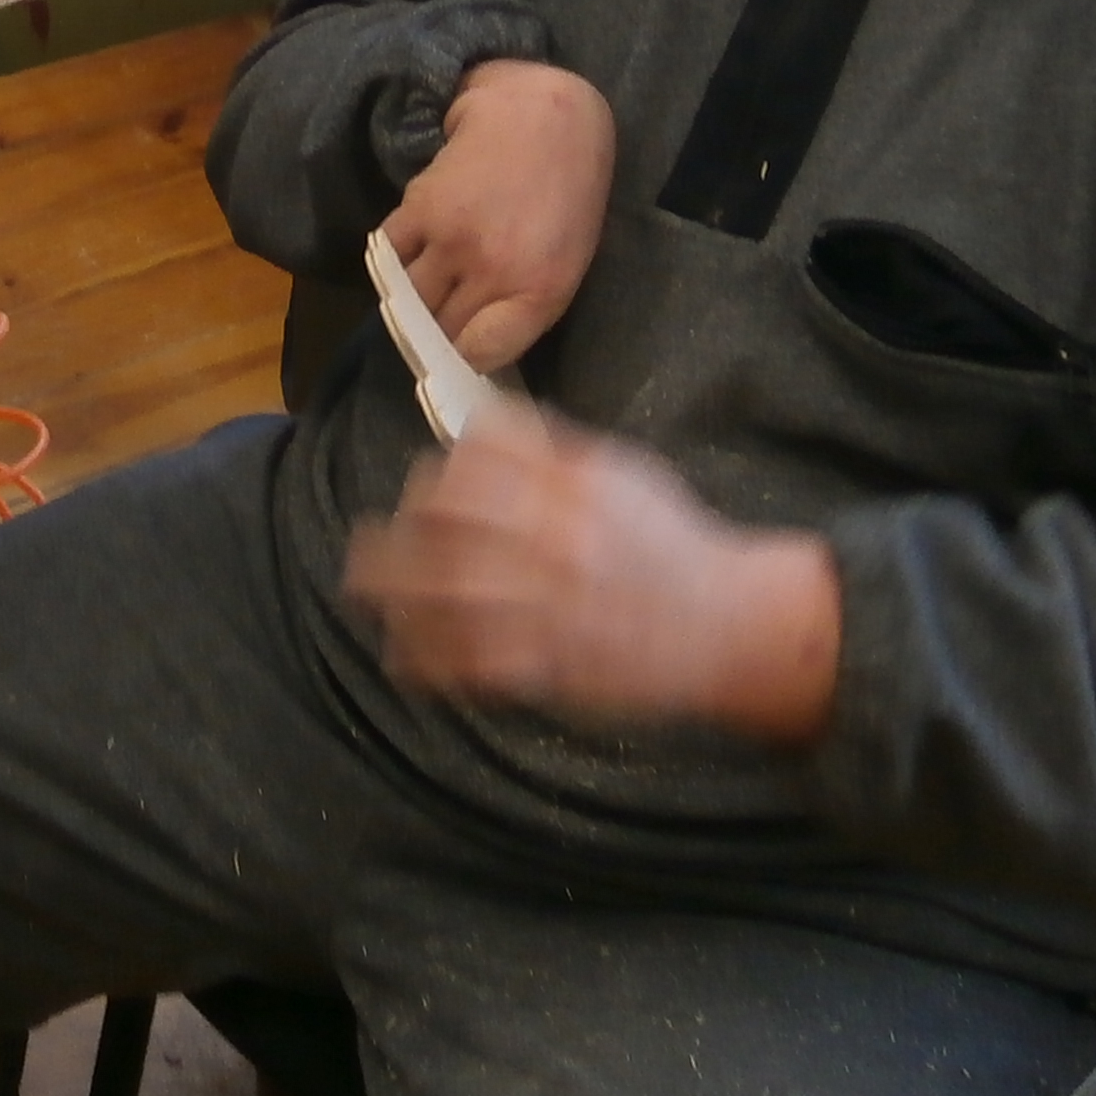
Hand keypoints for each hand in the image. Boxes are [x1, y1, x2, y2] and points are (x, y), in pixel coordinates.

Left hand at [342, 414, 842, 742]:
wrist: (731, 623)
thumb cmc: (673, 543)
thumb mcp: (623, 472)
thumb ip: (554, 451)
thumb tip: (482, 430)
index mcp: (572, 485)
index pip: (479, 462)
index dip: (440, 473)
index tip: (425, 488)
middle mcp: (555, 539)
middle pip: (447, 522)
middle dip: (404, 529)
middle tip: (378, 539)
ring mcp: (549, 605)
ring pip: (445, 593)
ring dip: (394, 592)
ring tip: (364, 590)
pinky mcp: (551, 665)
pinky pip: (471, 662)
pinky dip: (429, 661)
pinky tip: (404, 658)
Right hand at [381, 60, 613, 370]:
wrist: (546, 113)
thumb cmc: (571, 189)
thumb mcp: (569, 260)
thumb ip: (524, 305)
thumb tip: (475, 343)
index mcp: (541, 291)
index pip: (481, 353)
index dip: (467, 357)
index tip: (462, 350)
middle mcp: (494, 272)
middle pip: (441, 330)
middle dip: (438, 332)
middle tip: (438, 322)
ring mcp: (453, 240)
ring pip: (410, 298)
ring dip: (411, 300)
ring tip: (421, 289)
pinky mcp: (421, 208)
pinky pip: (391, 255)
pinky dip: (393, 260)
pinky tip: (409, 253)